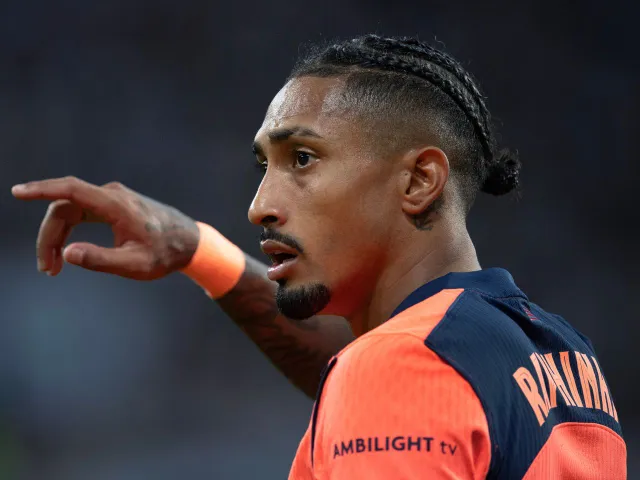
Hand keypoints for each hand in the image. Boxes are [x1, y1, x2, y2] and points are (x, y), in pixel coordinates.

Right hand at [12, 176, 199, 279]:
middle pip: (65, 207)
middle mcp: (112, 195)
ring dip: (58, 236)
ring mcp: (113, 198)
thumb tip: (67, 254)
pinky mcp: (114, 205)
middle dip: (49, 236)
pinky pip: (81, 212)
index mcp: (116, 204)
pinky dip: (70, 231)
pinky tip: (66, 252)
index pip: (71, 190)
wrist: (189, 243)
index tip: (18, 193)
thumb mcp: (135, 265)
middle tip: (46, 269)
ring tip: (52, 268)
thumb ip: (101, 260)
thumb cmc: (165, 254)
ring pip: (71, 210)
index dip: (42, 189)